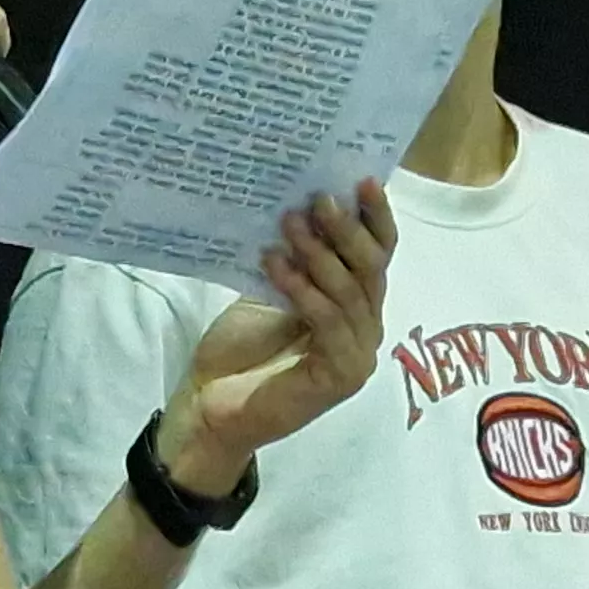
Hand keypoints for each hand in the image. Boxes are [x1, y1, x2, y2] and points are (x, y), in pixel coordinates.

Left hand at [163, 181, 400, 493]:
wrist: (209, 407)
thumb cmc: (239, 349)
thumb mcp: (269, 290)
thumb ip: (295, 258)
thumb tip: (301, 202)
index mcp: (355, 305)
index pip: (378, 255)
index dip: (375, 219)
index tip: (361, 181)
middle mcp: (366, 328)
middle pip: (371, 269)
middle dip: (346, 230)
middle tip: (318, 199)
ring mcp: (357, 355)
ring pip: (348, 292)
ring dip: (318, 253)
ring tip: (288, 222)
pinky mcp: (341, 376)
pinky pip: (328, 321)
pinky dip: (302, 289)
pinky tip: (275, 264)